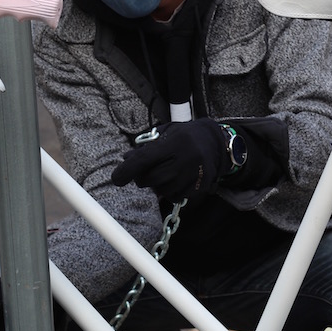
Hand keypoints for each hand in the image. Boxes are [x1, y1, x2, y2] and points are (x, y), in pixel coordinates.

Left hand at [112, 118, 227, 201]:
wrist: (215, 142)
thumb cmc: (184, 136)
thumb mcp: (166, 133)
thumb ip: (146, 146)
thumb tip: (126, 160)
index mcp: (176, 142)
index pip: (145, 159)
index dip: (127, 170)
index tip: (116, 179)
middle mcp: (187, 159)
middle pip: (152, 179)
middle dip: (142, 178)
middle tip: (144, 171)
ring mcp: (195, 175)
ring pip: (163, 190)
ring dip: (157, 185)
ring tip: (164, 172)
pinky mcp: (200, 187)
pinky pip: (176, 197)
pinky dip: (170, 192)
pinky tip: (175, 180)